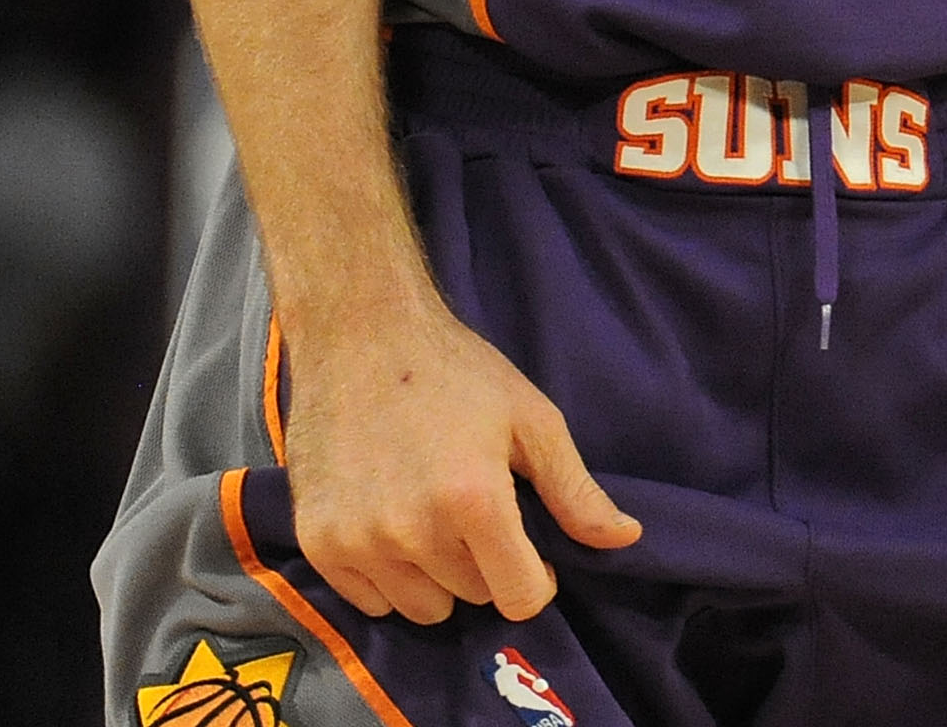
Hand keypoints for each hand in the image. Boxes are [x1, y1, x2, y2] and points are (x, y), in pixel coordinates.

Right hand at [282, 287, 641, 623]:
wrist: (362, 337)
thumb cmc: (458, 371)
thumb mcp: (531, 418)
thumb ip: (575, 489)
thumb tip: (628, 539)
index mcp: (473, 499)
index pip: (519, 597)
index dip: (537, 579)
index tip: (532, 549)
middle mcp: (412, 531)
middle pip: (474, 598)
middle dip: (488, 564)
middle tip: (478, 509)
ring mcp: (358, 542)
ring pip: (423, 609)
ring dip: (440, 577)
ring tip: (436, 515)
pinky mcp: (318, 544)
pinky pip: (371, 604)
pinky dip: (392, 579)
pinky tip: (396, 523)